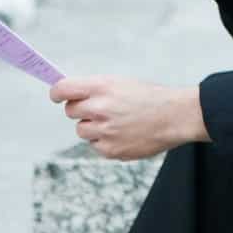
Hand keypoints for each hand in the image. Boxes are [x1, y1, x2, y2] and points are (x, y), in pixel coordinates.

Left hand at [49, 76, 207, 160]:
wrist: (175, 117)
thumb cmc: (150, 97)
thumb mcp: (121, 83)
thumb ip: (95, 89)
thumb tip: (71, 95)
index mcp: (101, 87)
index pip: (63, 89)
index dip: (57, 93)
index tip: (57, 96)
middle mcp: (100, 108)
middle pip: (70, 112)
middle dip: (80, 110)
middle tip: (99, 109)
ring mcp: (104, 131)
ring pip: (81, 131)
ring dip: (93, 128)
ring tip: (116, 123)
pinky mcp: (111, 150)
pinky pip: (96, 146)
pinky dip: (105, 142)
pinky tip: (123, 134)